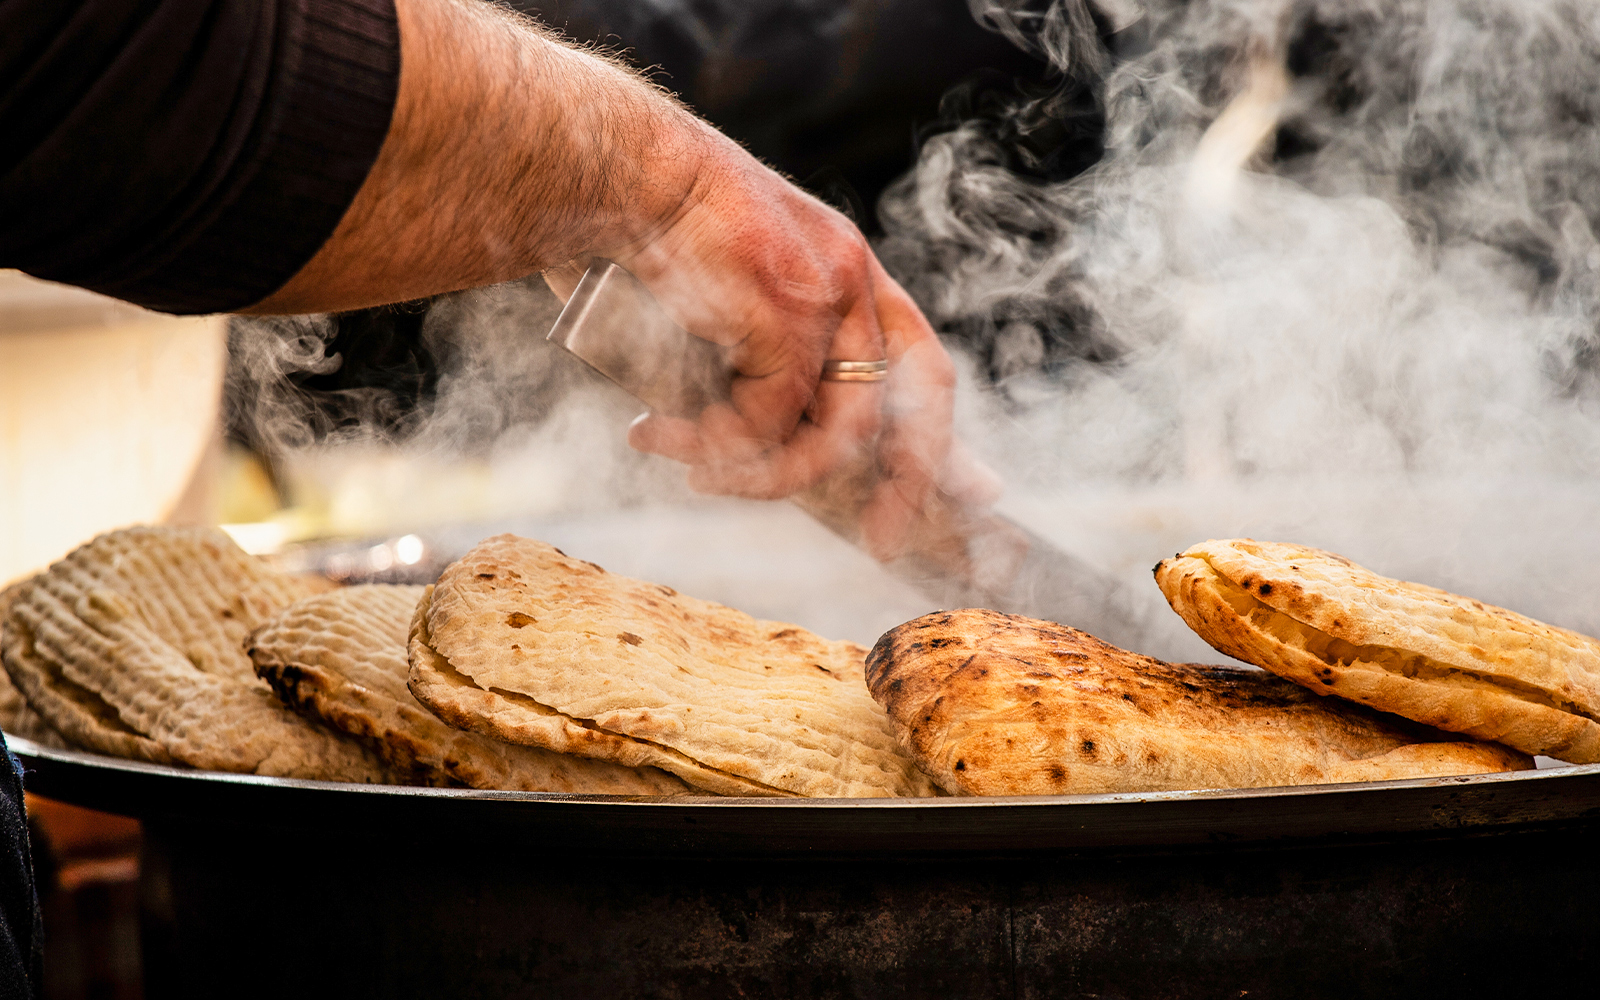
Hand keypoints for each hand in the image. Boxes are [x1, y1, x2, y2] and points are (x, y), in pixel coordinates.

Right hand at [547, 132, 999, 556]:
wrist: (605, 174)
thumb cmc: (641, 239)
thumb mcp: (718, 305)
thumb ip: (750, 360)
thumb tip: (754, 439)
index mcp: (844, 267)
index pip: (919, 360)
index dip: (941, 433)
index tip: (973, 491)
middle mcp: (851, 276)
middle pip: (915, 397)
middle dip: (910, 483)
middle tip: (882, 541)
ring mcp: (826, 293)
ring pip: (833, 428)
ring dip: (763, 474)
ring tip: (695, 473)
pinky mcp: (787, 312)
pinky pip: (770, 420)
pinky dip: (718, 445)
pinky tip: (659, 433)